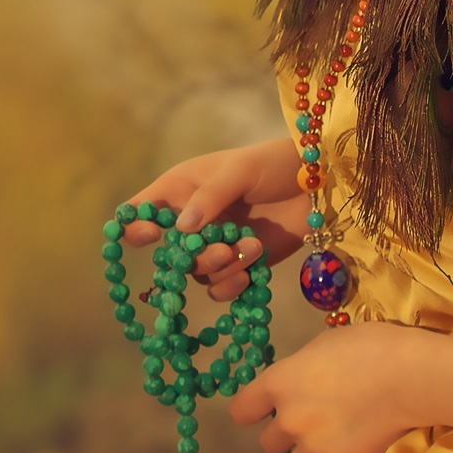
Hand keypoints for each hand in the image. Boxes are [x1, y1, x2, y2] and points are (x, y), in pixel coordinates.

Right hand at [121, 138, 306, 300]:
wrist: (317, 185)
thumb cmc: (272, 164)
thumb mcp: (239, 171)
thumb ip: (209, 198)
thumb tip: (181, 228)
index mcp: (181, 190)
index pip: (140, 210)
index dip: (135, 226)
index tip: (153, 234)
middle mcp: (192, 221)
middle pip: (169, 253)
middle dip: (192, 256)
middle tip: (222, 248)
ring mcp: (214, 244)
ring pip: (198, 273)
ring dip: (222, 267)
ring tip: (252, 247)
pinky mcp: (239, 265)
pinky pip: (220, 287)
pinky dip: (232, 285)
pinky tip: (251, 273)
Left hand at [230, 322, 425, 452]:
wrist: (408, 377)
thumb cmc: (368, 347)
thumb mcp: (324, 345)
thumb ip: (303, 369)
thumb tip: (304, 380)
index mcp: (279, 384)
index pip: (241, 410)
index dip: (253, 410)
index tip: (266, 409)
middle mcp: (288, 421)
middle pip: (268, 443)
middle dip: (286, 436)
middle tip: (313, 423)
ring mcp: (313, 450)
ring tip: (328, 448)